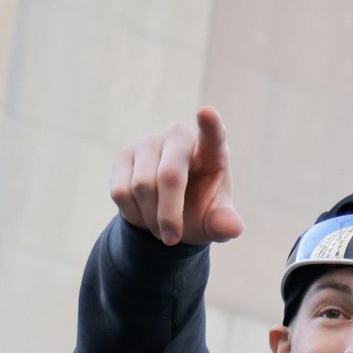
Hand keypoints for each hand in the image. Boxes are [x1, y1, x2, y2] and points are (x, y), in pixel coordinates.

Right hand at [111, 109, 243, 249]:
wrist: (166, 214)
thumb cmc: (200, 210)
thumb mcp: (215, 221)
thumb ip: (225, 224)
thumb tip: (232, 228)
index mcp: (212, 150)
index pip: (213, 134)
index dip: (210, 125)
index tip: (207, 113)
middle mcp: (179, 137)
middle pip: (169, 176)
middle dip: (169, 214)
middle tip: (172, 239)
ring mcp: (149, 143)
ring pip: (141, 186)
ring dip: (151, 218)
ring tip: (161, 226)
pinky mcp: (124, 156)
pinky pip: (121, 191)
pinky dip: (132, 214)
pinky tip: (143, 214)